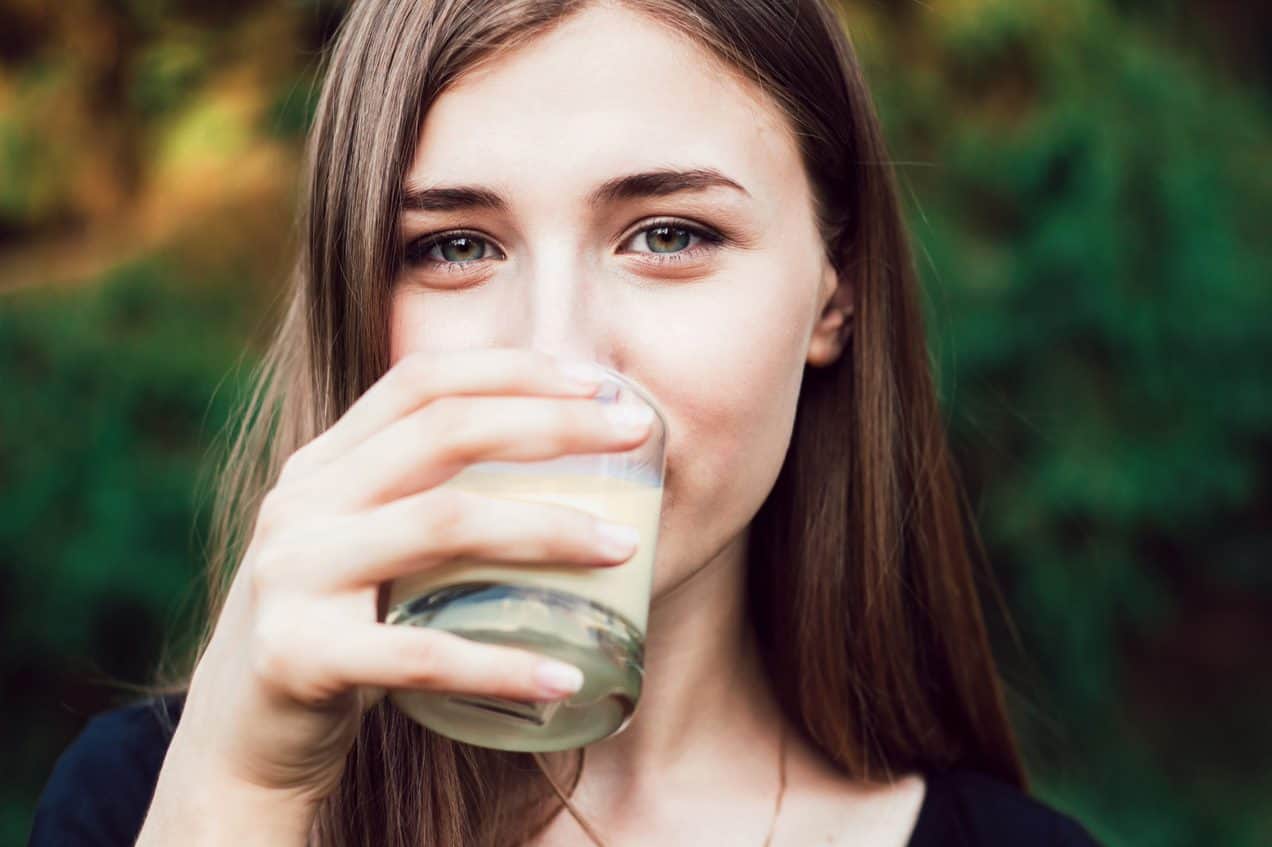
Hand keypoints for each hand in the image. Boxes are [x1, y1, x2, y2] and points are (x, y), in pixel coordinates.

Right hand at [170, 349, 653, 803]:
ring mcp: (294, 575)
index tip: (597, 380)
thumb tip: (552, 459)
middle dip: (551, 423)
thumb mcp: (358, 540)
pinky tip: (565, 676)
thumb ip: (419, 495)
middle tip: (633, 433)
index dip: (513, 369)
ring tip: (624, 546)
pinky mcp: (300, 656)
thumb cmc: (331, 626)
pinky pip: (421, 654)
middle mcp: (302, 502)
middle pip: (444, 433)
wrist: (239, 734)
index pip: (421, 381)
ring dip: (549, 529)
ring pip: (444, 525)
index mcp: (322, 463)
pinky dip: (502, 663)